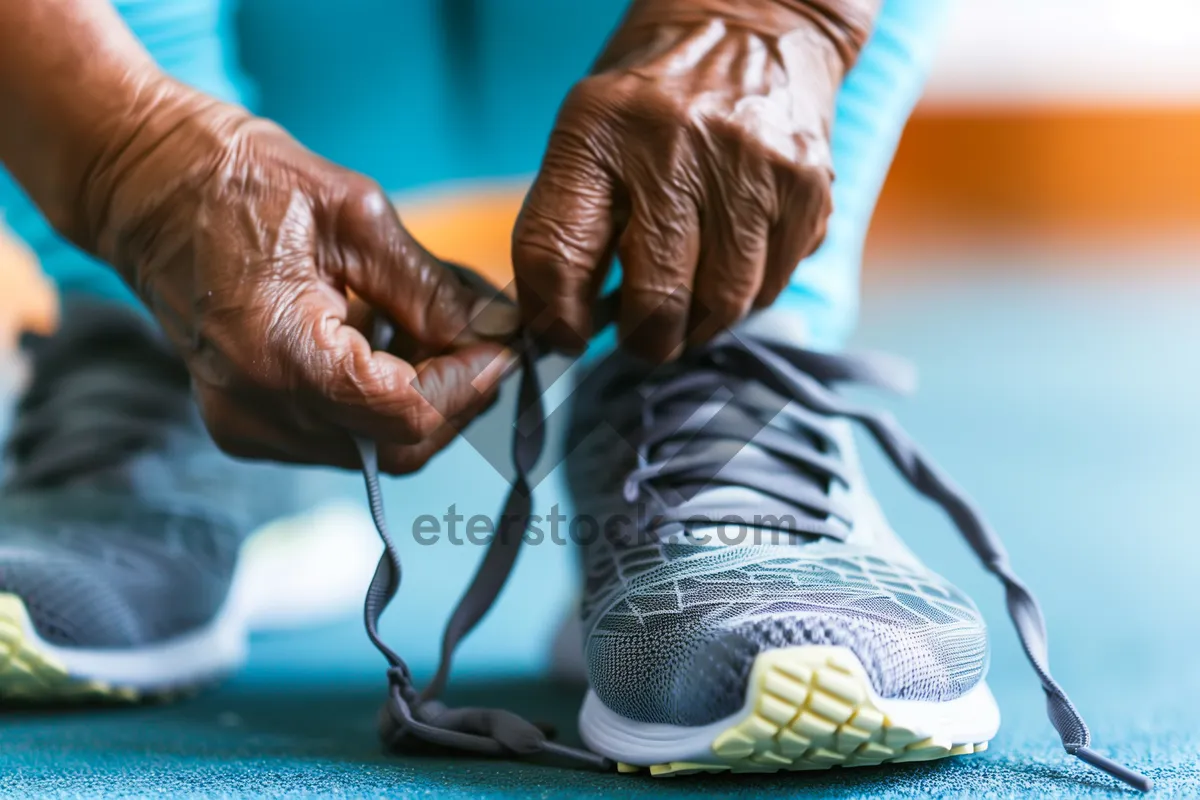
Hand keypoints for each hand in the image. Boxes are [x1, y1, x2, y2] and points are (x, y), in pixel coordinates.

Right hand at [74, 77, 518, 472]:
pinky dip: (381, 402)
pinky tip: (388, 343)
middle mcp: (258, 411)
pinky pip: (341, 436)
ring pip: (375, 449)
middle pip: (398, 448)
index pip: (409, 415)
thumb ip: (430, 289)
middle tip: (484, 341)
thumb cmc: (243, 182)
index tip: (504, 345)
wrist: (148, 189)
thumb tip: (496, 334)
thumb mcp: (357, 216)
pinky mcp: (247, 425)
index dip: (470, 386)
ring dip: (423, 400)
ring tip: (433, 329)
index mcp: (279, 355)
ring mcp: (248, 426)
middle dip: (456, 400)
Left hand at [513, 0, 876, 361]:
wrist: (756, 18)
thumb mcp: (589, 133)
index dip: (557, 319)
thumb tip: (560, 325)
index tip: (567, 337)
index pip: (557, 256)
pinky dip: (748, 292)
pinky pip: (772, 284)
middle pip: (655, 301)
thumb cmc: (655, 95)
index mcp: (598, 131)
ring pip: (722, 305)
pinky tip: (734, 256)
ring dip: (700, 323)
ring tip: (689, 299)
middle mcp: (675, 146)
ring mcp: (750, 166)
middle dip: (644, 338)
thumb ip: (569, 222)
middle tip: (642, 335)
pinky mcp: (807, 185)